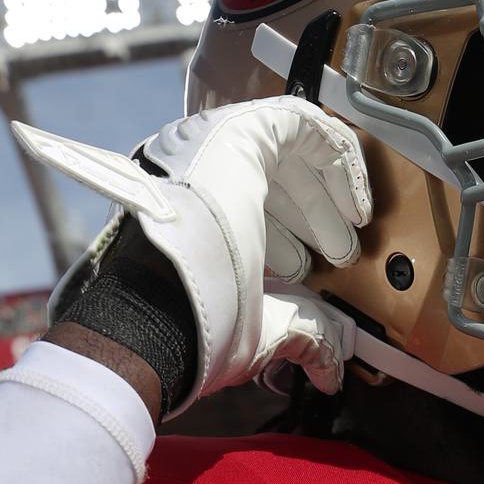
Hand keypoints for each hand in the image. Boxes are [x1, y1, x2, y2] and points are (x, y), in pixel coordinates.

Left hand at [13, 99, 369, 413]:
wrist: (128, 344)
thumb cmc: (193, 315)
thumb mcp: (270, 317)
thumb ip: (311, 326)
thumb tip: (331, 357)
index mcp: (230, 150)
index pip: (301, 126)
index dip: (342, 173)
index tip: (355, 217)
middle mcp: (193, 149)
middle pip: (272, 154)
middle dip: (314, 205)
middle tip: (336, 251)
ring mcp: (167, 176)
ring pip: (241, 177)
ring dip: (283, 219)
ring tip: (303, 268)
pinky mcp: (151, 209)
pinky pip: (211, 201)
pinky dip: (245, 231)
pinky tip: (268, 271)